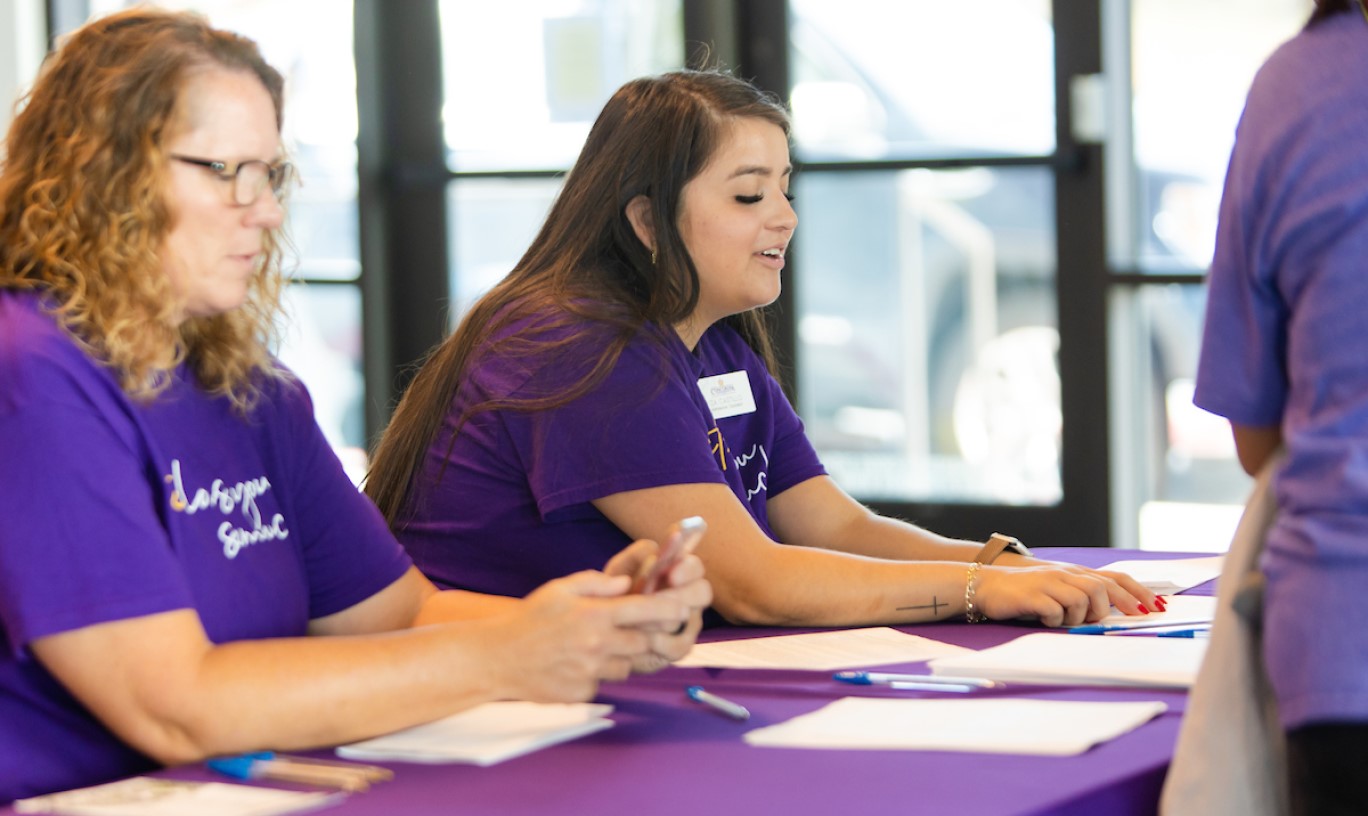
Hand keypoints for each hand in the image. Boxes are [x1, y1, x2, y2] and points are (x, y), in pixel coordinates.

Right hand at [487, 569, 689, 701]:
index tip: (682, 608)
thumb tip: (627, 584)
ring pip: (625, 666)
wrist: (496, 659)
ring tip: (591, 648)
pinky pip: (601, 684)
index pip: (648, 611)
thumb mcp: (560, 590)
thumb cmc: (528, 620)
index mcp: (595, 615)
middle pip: (644, 643)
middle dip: (642, 637)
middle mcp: (597, 645)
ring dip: (618, 658)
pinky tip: (572, 665)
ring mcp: (590, 672)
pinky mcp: (582, 693)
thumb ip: (597, 583)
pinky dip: (595, 675)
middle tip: (626, 630)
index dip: (670, 609)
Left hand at [605, 540, 711, 673]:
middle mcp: (689, 596)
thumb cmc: (615, 591)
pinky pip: (681, 646)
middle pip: (703, 592)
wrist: (603, 627)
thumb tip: (654, 555)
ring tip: (641, 621)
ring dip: (664, 619)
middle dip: (683, 595)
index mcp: (678, 572)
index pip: (695, 566)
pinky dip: (662, 643)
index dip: (687, 569)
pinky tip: (646, 641)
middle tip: (658, 599)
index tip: (671, 574)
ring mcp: (688, 622)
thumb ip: (636, 556)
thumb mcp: (620, 570)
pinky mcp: (680, 647)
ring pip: (690, 620)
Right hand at [973, 563, 1155, 627]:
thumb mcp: (1057, 588)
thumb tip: (1112, 611)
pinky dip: (1055, 620)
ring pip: (1082, 600)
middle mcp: (1065, 574)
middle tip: (1110, 621)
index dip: (1138, 591)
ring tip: (1064, 621)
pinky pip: (1056, 612)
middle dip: (1112, 608)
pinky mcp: (1034, 596)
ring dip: (1079, 617)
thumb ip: (1082, 594)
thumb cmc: (1025, 592)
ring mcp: (1049, 583)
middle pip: (1102, 588)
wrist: (988, 585)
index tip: (1156, 607)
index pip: (1115, 578)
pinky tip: (1045, 620)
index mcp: (1075, 573)